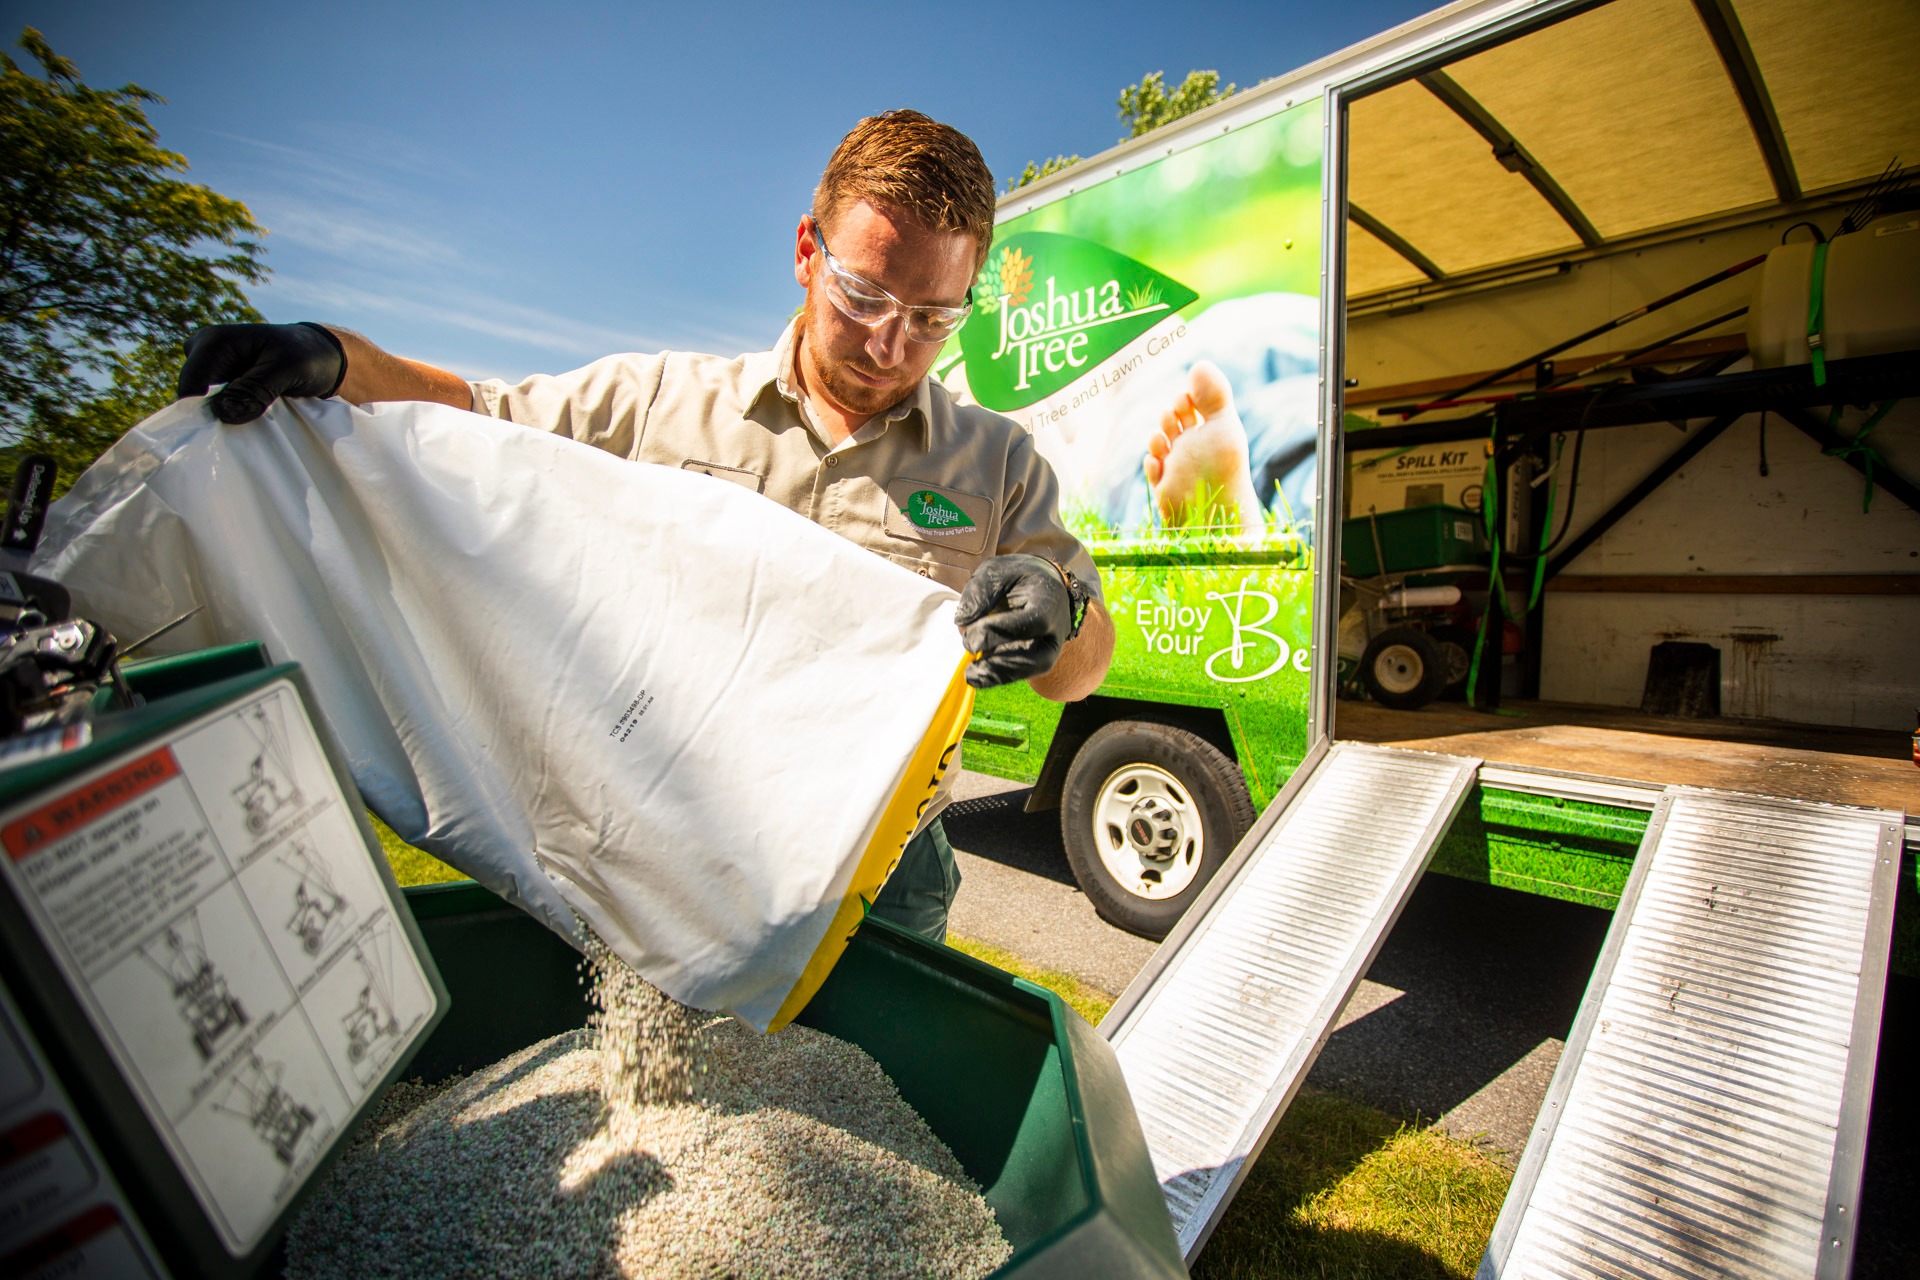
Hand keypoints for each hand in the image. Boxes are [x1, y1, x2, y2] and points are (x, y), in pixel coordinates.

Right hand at [176, 322, 347, 423]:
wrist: (324, 356)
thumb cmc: (309, 356)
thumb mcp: (288, 370)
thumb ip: (256, 389)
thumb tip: (222, 412)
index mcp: (214, 341)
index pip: (191, 386)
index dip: (202, 414)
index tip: (226, 435)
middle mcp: (204, 351)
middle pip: (193, 397)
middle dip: (215, 416)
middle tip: (247, 429)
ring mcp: (212, 367)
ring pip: (205, 404)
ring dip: (226, 417)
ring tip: (254, 423)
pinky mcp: (222, 381)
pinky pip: (218, 405)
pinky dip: (233, 415)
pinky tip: (253, 421)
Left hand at [954, 554, 1075, 689]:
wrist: (1044, 585)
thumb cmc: (1018, 577)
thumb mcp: (997, 571)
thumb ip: (979, 593)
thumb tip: (962, 624)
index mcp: (1048, 603)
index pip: (1031, 622)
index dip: (999, 631)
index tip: (968, 634)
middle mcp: (1055, 631)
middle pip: (1038, 656)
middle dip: (1003, 662)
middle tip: (970, 661)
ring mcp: (1049, 648)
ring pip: (1031, 670)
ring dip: (999, 675)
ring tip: (971, 675)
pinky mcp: (1037, 659)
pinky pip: (1021, 673)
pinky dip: (998, 676)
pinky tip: (976, 677)